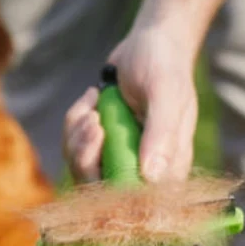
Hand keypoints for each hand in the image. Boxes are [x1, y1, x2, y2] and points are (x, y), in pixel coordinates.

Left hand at [62, 32, 197, 183]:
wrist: (150, 43)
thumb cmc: (164, 66)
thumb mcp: (165, 93)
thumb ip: (160, 134)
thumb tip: (151, 177)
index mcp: (170, 167)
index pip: (137, 203)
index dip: (110, 189)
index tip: (100, 139)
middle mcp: (144, 169)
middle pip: (101, 190)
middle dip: (87, 155)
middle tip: (93, 120)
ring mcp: (119, 157)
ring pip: (82, 169)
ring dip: (77, 136)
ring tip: (92, 105)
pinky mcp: (100, 146)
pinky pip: (74, 148)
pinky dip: (75, 123)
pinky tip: (90, 99)